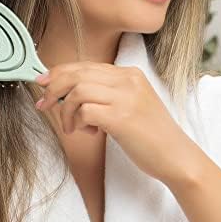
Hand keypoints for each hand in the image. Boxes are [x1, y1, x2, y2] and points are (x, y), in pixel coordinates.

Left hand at [34, 61, 198, 184]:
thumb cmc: (150, 134)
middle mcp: (128, 80)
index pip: (86, 65)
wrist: (176, 156)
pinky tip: (88, 133)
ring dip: (66, 110)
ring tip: (71, 128)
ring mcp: (126, 97)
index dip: (60, 72)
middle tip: (44, 104)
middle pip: (78, 73)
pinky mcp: (122, 117)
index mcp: (130, 74)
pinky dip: (77, 122)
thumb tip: (68, 93)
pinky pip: (85, 110)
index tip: (43, 83)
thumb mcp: (131, 105)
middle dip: (53, 88)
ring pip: (78, 90)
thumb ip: (106, 94)